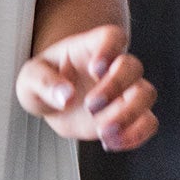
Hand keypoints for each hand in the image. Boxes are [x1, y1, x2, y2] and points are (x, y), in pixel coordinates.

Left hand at [15, 23, 158, 149]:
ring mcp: (124, 91)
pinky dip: (135, 136)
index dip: (110, 49)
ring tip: (102, 131)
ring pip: (146, 94)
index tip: (96, 68)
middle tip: (90, 107)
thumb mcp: (31, 77)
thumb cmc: (44, 81)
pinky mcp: (129, 116)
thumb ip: (44, 81)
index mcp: (90, 48)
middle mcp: (113, 67)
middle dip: (115, 87)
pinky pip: (148, 123)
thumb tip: (65, 96)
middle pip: (133, 66)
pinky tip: (109, 143)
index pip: (112, 36)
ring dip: (128, 115)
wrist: (53, 103)